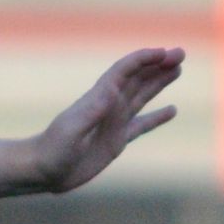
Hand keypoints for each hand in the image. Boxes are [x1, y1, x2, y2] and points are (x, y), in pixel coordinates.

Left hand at [28, 47, 185, 194]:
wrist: (42, 170)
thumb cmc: (53, 150)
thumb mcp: (71, 130)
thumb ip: (91, 111)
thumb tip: (112, 91)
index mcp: (99, 98)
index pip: (125, 70)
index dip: (145, 59)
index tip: (165, 53)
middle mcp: (109, 105)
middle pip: (138, 78)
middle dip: (159, 64)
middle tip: (180, 53)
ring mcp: (114, 122)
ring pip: (142, 96)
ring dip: (159, 82)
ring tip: (178, 69)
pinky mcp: (117, 140)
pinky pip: (142, 124)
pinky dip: (157, 117)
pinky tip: (172, 110)